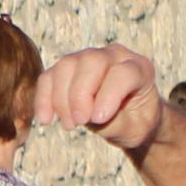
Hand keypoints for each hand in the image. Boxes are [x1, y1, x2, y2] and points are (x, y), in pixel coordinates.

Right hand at [38, 46, 167, 154]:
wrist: (129, 119)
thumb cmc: (136, 123)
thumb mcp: (135, 129)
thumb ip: (115, 122)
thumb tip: (88, 116)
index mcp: (140, 68)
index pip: (124, 73)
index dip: (109, 95)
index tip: (99, 119)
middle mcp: (115, 56)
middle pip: (91, 62)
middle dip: (80, 94)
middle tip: (79, 122)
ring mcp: (89, 57)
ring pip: (66, 66)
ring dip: (61, 98)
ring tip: (70, 125)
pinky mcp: (67, 68)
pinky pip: (49, 76)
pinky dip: (44, 98)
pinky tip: (46, 119)